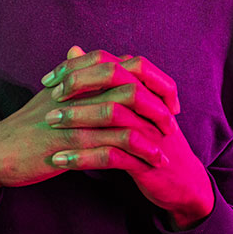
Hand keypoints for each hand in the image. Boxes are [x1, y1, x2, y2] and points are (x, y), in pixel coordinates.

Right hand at [0, 47, 170, 194]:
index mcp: (78, 75)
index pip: (125, 64)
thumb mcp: (50, 92)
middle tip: (174, 117)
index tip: (167, 96)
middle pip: (133, 81)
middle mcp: (81, 89)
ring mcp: (78, 114)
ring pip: (128, 112)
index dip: (152, 78)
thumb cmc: (25, 123)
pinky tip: (151, 162)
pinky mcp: (74, 141)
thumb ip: (70, 71)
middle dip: (160, 99)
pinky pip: (116, 142)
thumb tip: (78, 49)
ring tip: (168, 145)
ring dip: (153, 129)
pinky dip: (139, 150)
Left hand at [41, 47, 214, 229]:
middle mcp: (151, 102)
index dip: (77, 66)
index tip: (49, 79)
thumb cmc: (150, 140)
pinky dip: (84, 156)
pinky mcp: (146, 160)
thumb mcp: (129, 106)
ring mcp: (150, 130)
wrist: (183, 183)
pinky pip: (112, 155)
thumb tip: (73, 49)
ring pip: (113, 114)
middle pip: (114, 77)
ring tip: (50, 122)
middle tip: (50, 94)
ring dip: (78, 117)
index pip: (110, 61)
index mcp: (146, 87)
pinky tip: (61, 160)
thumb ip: (101, 78)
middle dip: (79, 83)